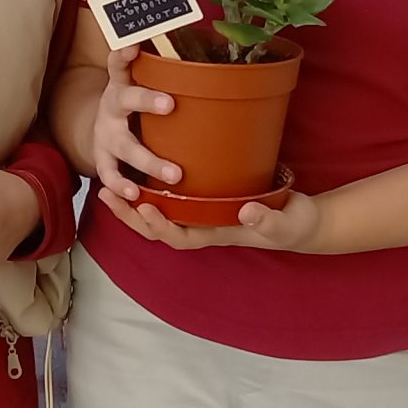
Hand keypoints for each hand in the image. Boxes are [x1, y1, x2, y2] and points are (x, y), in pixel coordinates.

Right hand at [90, 44, 180, 201]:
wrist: (99, 127)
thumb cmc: (135, 103)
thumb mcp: (142, 83)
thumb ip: (168, 75)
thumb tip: (217, 59)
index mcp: (124, 83)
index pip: (120, 63)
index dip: (124, 53)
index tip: (132, 45)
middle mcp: (112, 105)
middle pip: (125, 99)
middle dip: (146, 100)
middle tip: (170, 104)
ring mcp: (105, 134)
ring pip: (124, 146)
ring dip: (148, 160)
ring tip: (174, 174)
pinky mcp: (102, 158)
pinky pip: (109, 173)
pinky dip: (121, 185)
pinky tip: (135, 195)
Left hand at [96, 186, 328, 253]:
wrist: (302, 220)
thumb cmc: (292, 224)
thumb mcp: (284, 223)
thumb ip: (267, 219)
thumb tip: (244, 212)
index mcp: (217, 234)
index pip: (180, 236)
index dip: (160, 225)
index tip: (144, 207)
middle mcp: (204, 225)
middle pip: (159, 227)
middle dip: (131, 215)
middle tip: (106, 194)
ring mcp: (204, 213)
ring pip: (161, 212)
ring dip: (133, 201)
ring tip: (108, 185)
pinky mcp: (207, 197)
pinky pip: (174, 198)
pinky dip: (153, 188)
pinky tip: (139, 170)